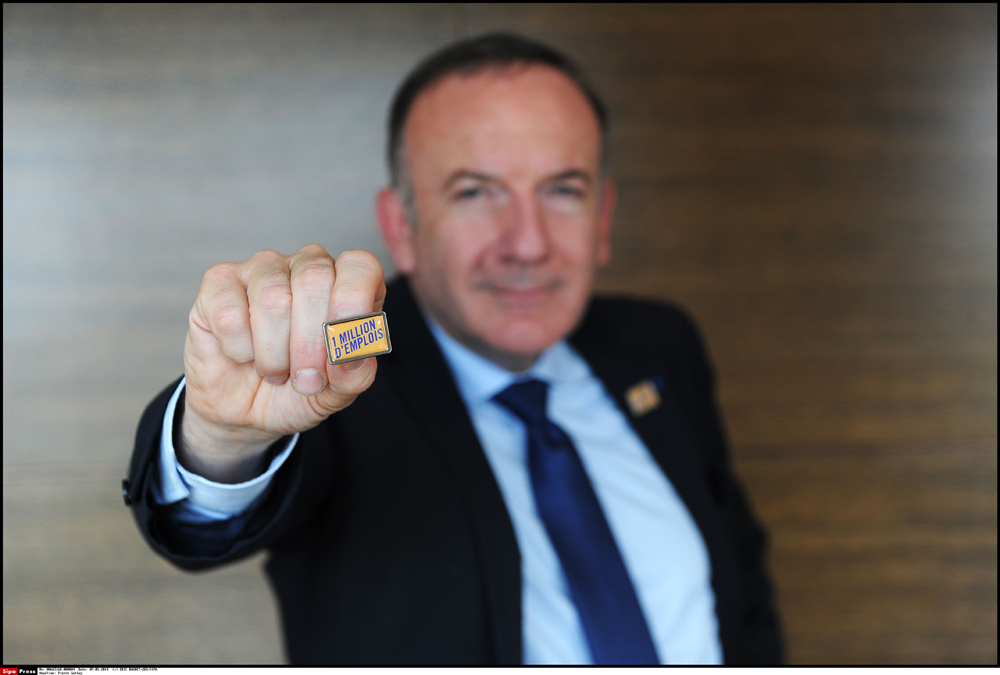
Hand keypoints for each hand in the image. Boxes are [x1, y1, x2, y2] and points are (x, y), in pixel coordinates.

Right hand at [180, 245, 384, 481]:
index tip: (343, 347)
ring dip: (274, 353)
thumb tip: (351, 356)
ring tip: (274, 371)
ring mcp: (262, 268)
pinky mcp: (219, 281)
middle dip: (310, 344)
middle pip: (314, 279)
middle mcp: (307, 265)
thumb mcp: (335, 394)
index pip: (360, 266)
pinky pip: (230, 313)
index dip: (354, 302)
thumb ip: (354, 376)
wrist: (246, 412)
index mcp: (346, 284)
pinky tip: (242, 355)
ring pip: (272, 299)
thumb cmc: (298, 391)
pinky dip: (239, 349)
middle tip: (306, 381)